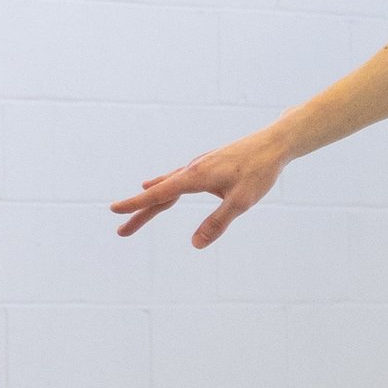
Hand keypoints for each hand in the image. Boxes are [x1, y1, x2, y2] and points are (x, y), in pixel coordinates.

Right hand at [111, 132, 285, 247]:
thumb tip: (195, 244)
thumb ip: (218, 223)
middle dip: (140, 213)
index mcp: (195, 177)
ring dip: (151, 202)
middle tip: (121, 231)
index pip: (160, 195)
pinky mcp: (206, 166)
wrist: (273, 143)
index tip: (114, 210)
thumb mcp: (241, 202)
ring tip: (134, 215)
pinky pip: (178, 180)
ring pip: (168, 186)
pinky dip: (164, 188)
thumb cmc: (259, 172)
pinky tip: (158, 187)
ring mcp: (198, 166)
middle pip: (160, 194)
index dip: (137, 205)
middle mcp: (192, 170)